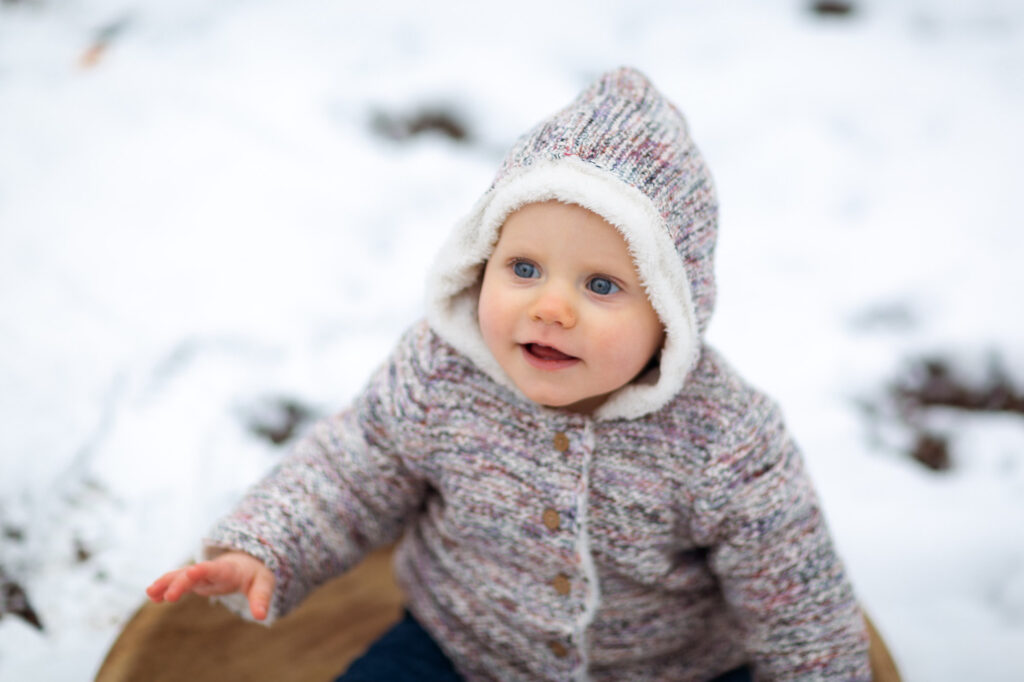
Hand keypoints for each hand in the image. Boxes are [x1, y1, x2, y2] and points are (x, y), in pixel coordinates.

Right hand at [146, 551, 274, 620]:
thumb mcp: (264, 585)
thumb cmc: (256, 574)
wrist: (248, 562)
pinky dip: (166, 586)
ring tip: (151, 593)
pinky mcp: (195, 579)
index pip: (214, 569)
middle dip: (181, 583)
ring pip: (180, 575)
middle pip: (193, 574)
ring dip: (166, 582)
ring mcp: (201, 574)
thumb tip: (262, 616)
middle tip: (168, 597)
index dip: (203, 570)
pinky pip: (178, 581)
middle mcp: (211, 570)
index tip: (191, 571)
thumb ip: (261, 599)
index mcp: (228, 570)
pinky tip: (153, 596)